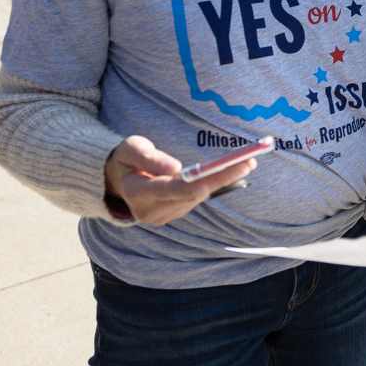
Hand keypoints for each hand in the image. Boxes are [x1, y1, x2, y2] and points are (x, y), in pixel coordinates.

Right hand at [104, 135, 255, 225]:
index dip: (207, 178)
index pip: (177, 188)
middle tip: (250, 160)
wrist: (115, 180)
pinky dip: (213, 185)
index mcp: (137, 193)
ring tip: (248, 161)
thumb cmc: (124, 159)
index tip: (232, 165)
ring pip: (198, 197)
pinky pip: (196, 199)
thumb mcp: (131, 149)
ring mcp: (162, 216)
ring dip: (223, 180)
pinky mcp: (172, 214)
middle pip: (195, 194)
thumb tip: (176, 167)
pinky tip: (232, 172)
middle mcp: (151, 211)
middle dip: (223, 177)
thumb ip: (150, 158)